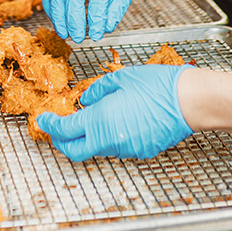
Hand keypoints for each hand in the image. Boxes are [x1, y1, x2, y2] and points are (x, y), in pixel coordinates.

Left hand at [37, 65, 192, 160]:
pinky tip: (115, 122)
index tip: (43, 119)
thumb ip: (97, 91)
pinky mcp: (141, 151)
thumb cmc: (157, 86)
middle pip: (75, 151)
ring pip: (96, 149)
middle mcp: (110, 140)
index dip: (50, 125)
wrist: (188, 102)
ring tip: (89, 119)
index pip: (64, 130)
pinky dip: (108, 137)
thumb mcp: (120, 79)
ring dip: (87, 138)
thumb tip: (85, 100)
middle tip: (56, 128)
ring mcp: (126, 149)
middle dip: (61, 141)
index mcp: (100, 121)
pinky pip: (117, 147)